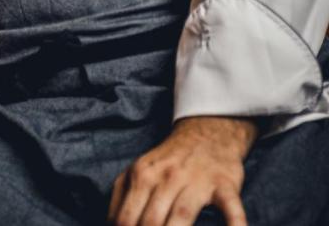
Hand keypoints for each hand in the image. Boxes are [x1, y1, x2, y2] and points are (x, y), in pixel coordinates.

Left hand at [109, 116, 255, 225]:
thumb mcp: (137, 172)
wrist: (207, 135)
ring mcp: (197, 181)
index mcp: (140, 176)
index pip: (125, 219)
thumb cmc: (168, 162)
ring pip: (182, 216)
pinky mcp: (225, 185)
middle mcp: (165, 177)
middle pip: (151, 222)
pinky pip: (231, 210)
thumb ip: (121, 199)